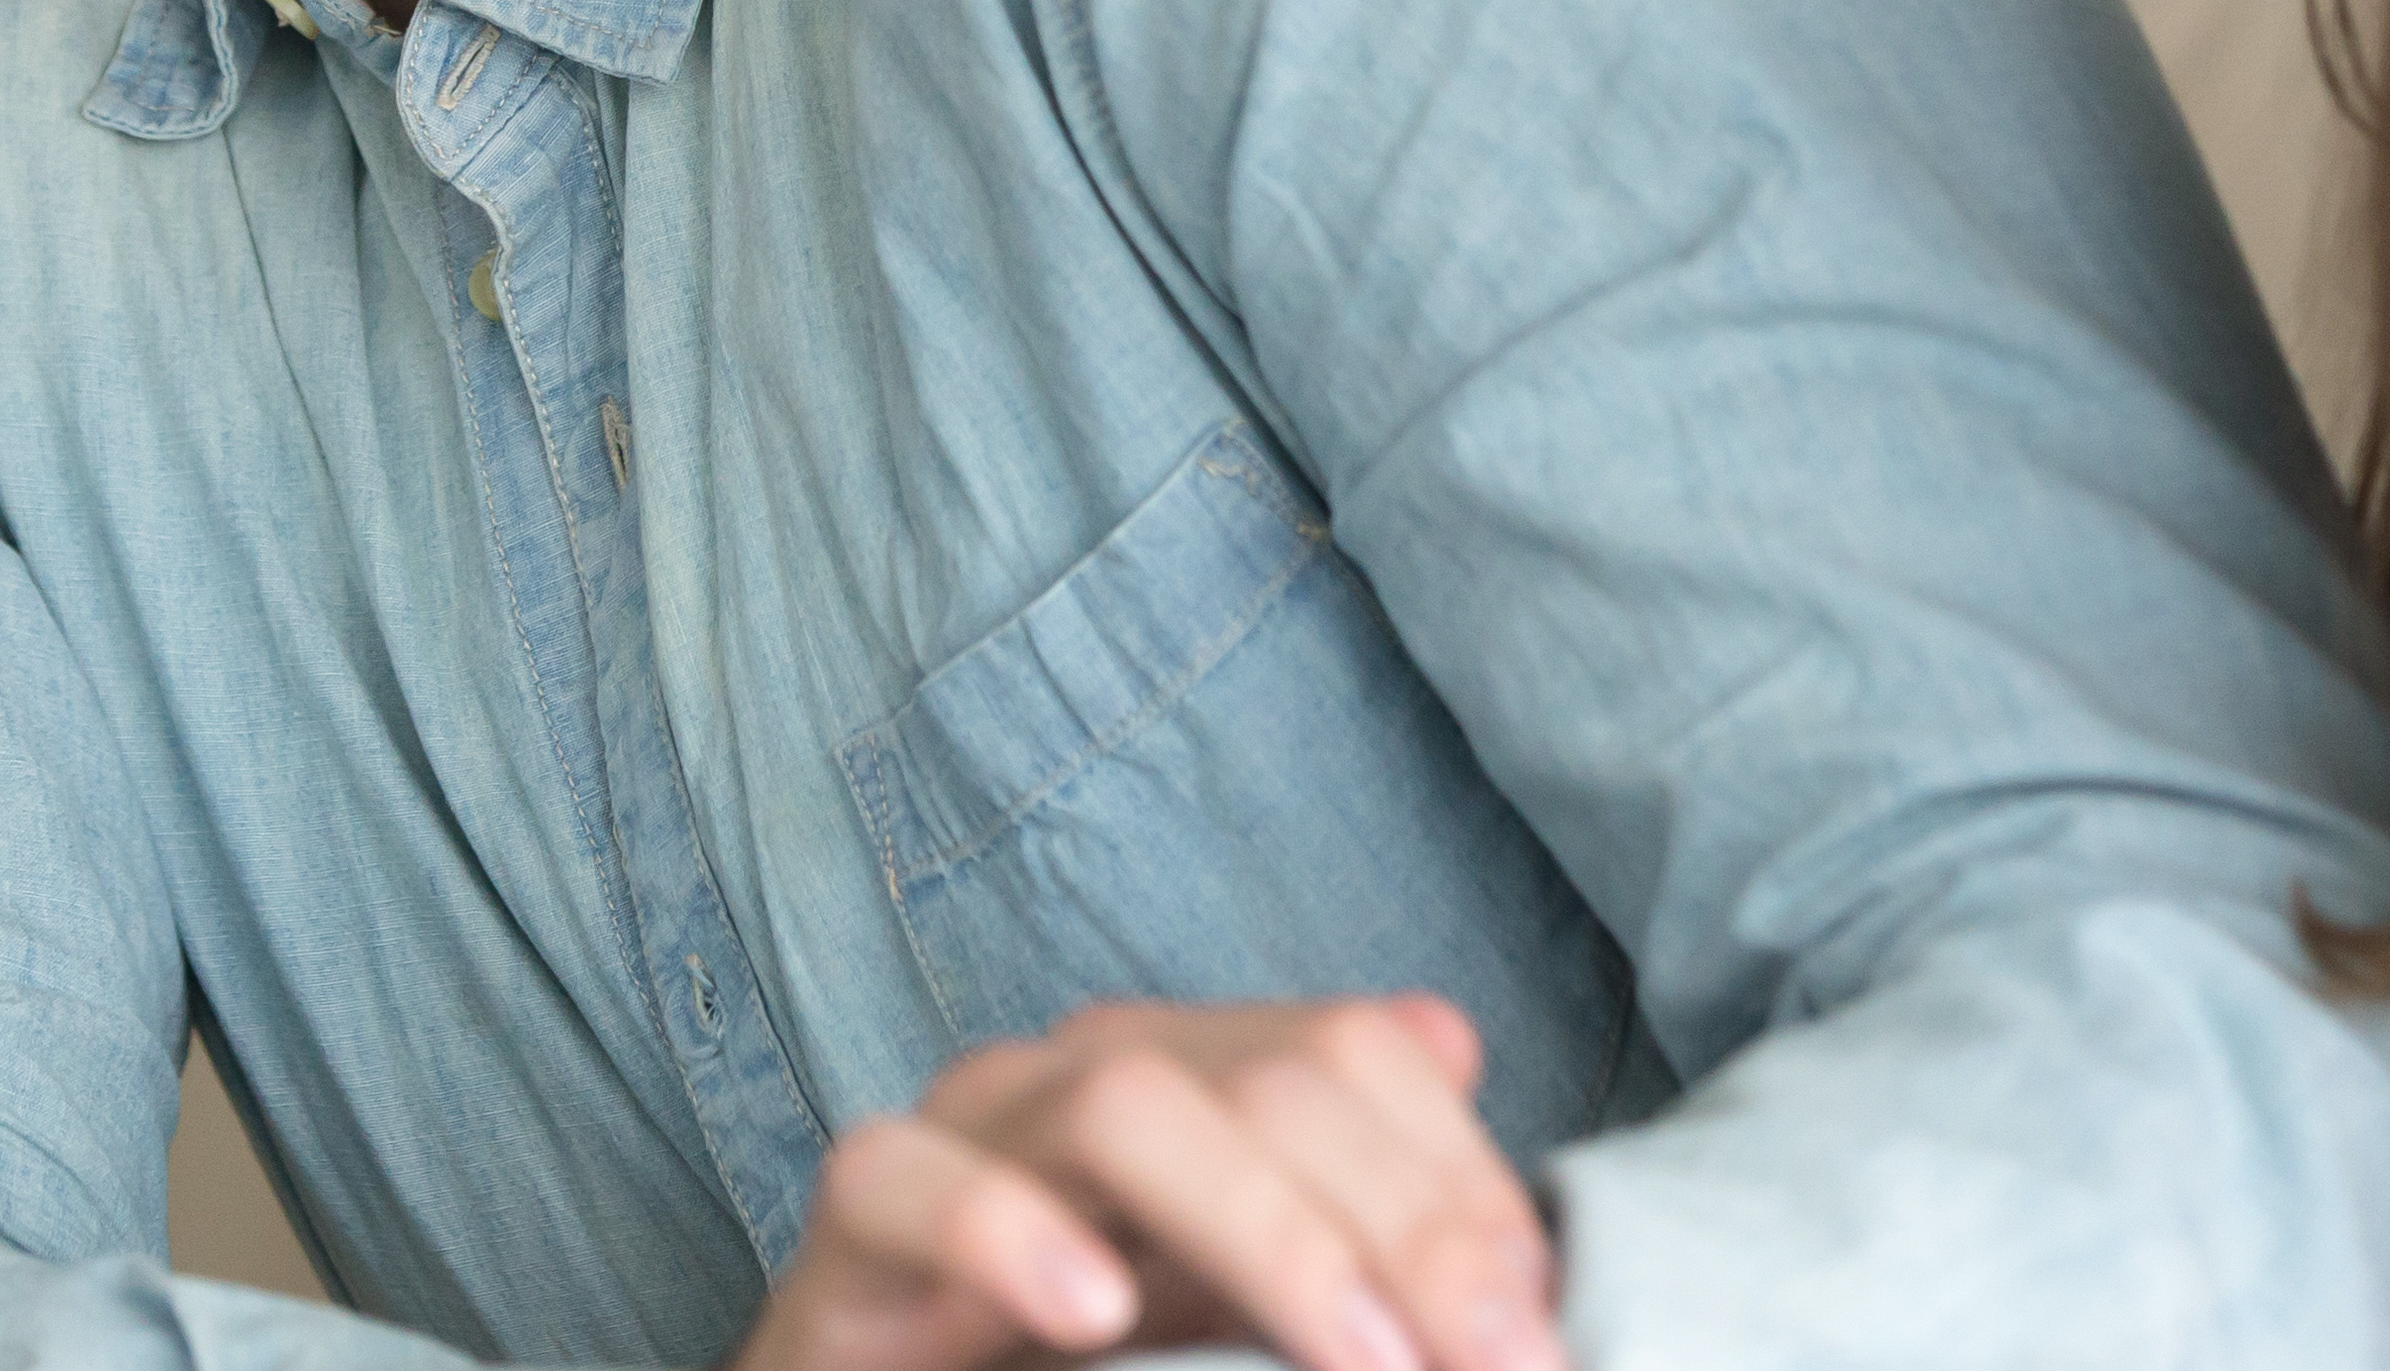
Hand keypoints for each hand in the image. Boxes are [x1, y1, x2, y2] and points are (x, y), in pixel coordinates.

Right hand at [732, 994, 1564, 1370]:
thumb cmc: (1064, 1361)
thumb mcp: (1236, 1304)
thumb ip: (1349, 1220)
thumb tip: (1463, 1051)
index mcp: (1192, 1073)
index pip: (1358, 1054)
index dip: (1464, 1185)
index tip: (1538, 1334)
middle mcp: (1083, 1071)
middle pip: (1273, 1079)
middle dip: (1407, 1229)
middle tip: (1493, 1369)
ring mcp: (963, 1129)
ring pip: (1123, 1102)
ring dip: (1269, 1233)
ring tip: (1359, 1362)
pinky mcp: (851, 1216)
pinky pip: (905, 1179)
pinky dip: (1005, 1233)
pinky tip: (1092, 1312)